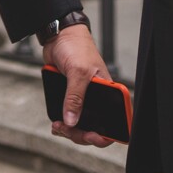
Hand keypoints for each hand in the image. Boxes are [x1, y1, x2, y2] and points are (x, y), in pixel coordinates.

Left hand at [43, 24, 118, 147]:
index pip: (115, 120)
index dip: (106, 134)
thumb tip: (72, 121)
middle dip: (81, 133)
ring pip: (81, 125)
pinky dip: (63, 124)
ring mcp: (84, 99)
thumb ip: (75, 97)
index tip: (91, 136)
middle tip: (68, 129)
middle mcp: (99, 98)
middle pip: (96, 128)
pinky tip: (57, 123)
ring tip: (58, 127)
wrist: (59, 36)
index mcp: (109, 92)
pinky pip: (69, 117)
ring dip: (70, 130)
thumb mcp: (78, 72)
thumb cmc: (76, 47)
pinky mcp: (70, 97)